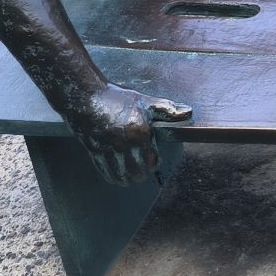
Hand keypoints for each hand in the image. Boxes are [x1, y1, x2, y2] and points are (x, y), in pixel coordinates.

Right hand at [65, 83, 192, 185]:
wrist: (87, 98)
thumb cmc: (117, 99)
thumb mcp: (145, 102)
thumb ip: (167, 110)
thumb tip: (189, 112)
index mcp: (139, 132)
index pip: (152, 161)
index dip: (156, 163)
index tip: (155, 159)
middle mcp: (124, 144)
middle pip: (137, 174)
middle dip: (143, 173)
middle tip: (145, 166)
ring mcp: (108, 150)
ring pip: (121, 178)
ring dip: (128, 177)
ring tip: (131, 169)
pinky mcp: (94, 153)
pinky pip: (106, 174)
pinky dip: (114, 176)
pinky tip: (118, 169)